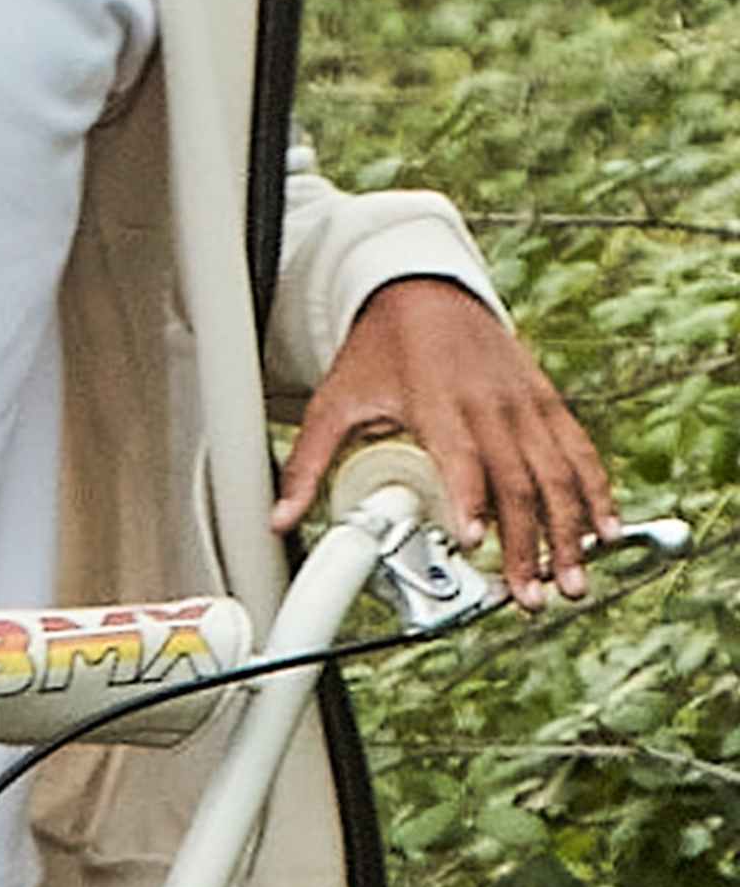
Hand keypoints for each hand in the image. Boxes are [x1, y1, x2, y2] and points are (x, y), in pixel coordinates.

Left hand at [271, 277, 619, 609]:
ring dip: (570, 530)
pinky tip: (608, 532)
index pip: (459, 455)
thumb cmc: (377, 351)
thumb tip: (279, 521)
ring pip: (556, 471)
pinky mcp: (545, 401)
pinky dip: (596, 491)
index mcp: (434, 399)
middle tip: (529, 596)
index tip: (474, 542)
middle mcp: (487, 400)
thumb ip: (308, 462)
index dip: (470, 499)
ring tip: (573, 581)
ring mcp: (523, 400)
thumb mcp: (334, 401)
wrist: (424, 290)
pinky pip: (577, 450)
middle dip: (528, 542)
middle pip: (515, 479)